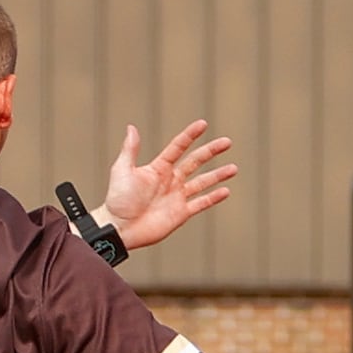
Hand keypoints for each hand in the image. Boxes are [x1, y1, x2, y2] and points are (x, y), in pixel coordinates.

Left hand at [100, 121, 236, 250]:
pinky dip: (214, 198)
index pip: (178, 147)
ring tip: (234, 168)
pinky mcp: (181, 213)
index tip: (203, 124)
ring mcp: (177, 196)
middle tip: (227, 142)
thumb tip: (132, 128)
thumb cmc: (118, 199)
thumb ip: (130, 149)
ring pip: (203, 182)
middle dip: (211, 152)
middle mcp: (171, 180)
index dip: (190, 136)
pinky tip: (226, 191)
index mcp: (158, 168)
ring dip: (218, 175)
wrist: (120, 228)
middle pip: (196, 162)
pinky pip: (201, 203)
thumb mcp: (122, 170)